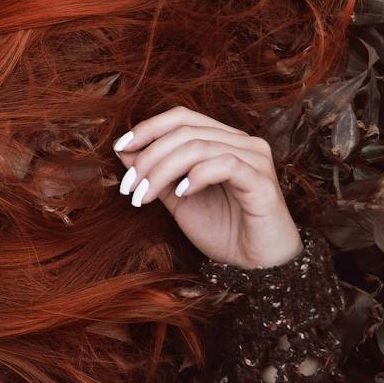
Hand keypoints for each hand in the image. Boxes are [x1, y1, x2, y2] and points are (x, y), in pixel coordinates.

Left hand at [110, 106, 303, 269]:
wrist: (256, 265)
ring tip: (144, 197)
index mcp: (223, 140)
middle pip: (186, 130)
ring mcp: (255, 158)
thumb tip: (123, 149)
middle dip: (149, 157)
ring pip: (200, 146)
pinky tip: (181, 194)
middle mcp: (242, 142)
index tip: (121, 148)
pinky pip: (225, 164)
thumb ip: (155, 173)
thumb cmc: (222, 230)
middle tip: (129, 187)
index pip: (182, 117)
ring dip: (163, 170)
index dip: (148, 128)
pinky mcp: (262, 180)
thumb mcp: (177, 199)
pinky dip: (196, 176)